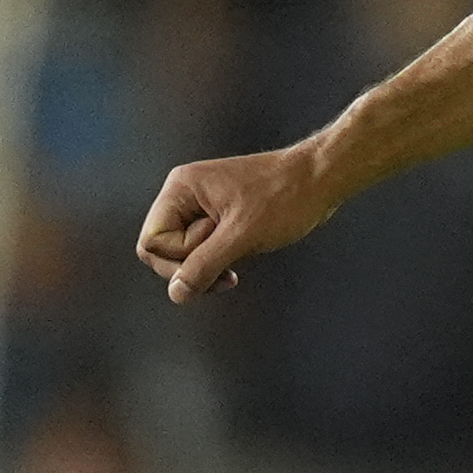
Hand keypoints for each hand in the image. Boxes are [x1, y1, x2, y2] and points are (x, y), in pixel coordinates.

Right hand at [135, 145, 334, 301]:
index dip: (179, 260)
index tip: (215, 250)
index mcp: (181, 189)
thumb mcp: (240, 236)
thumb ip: (203, 266)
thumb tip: (176, 293)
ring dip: (210, 265)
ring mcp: (201, 206)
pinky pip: (204, 250)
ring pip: (185, 254)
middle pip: (164, 250)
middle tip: (229, 259)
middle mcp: (185, 195)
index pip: (152, 243)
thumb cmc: (284, 198)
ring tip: (239, 257)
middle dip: (195, 265)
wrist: (320, 179)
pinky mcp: (219, 217)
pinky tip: (239, 261)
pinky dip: (219, 260)